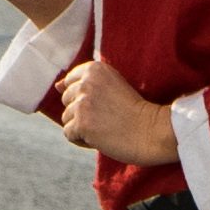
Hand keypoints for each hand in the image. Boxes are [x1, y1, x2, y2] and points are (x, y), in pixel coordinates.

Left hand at [53, 59, 179, 164]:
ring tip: (105, 129)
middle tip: (106, 118)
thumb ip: (83, 83)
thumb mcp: (111, 86)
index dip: (84, 97)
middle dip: (81, 112)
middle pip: (67, 100)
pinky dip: (82, 140)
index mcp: (95, 68)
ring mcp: (83, 103)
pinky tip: (101, 138)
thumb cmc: (136, 110)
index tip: (104, 103)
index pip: (70, 81)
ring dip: (82, 127)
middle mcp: (86, 82)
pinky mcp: (82, 123)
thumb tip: (56, 86)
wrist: (152, 130)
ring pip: (66, 118)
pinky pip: (69, 134)